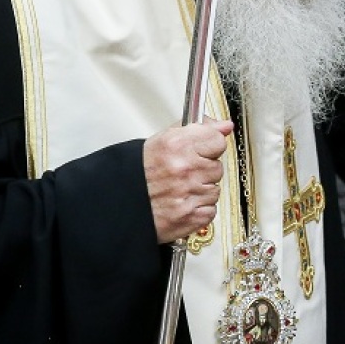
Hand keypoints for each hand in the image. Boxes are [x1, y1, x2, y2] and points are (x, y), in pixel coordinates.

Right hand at [144, 118, 232, 243]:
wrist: (120, 205)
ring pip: (214, 190)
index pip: (218, 140)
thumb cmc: (140, 173)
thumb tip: (224, 126)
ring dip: (201, 191)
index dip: (210, 146)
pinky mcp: (191, 217)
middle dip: (203, 170)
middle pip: (217, 167)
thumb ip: (199, 130)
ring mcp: (188, 195)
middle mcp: (184, 169)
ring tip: (179, 189)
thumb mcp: (165, 140)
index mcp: (177, 146)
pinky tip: (182, 203)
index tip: (202, 150)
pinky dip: (198, 209)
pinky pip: (210, 210)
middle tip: (183, 173)